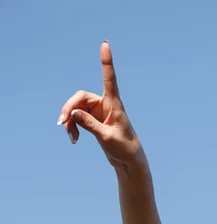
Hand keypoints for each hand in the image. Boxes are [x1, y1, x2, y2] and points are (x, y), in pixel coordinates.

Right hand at [57, 42, 147, 170]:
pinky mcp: (93, 120)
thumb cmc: (124, 148)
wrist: (129, 161)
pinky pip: (77, 118)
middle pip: (80, 97)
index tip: (105, 44)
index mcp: (114, 104)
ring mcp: (98, 112)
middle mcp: (105, 104)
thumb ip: (90, 125)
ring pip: (76, 109)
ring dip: (70, 121)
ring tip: (71, 137)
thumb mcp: (107, 137)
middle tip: (62, 123)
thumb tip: (73, 113)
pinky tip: (74, 139)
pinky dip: (73, 127)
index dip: (106, 61)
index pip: (109, 79)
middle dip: (69, 109)